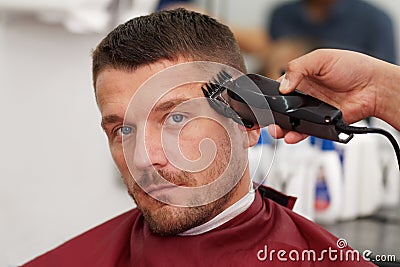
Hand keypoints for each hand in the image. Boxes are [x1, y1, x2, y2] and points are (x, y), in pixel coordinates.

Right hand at [269, 49, 398, 142]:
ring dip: (281, 128)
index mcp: (300, 78)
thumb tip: (282, 86)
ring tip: (277, 130)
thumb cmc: (353, 67)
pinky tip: (291, 135)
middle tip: (269, 120)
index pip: (278, 88)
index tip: (266, 102)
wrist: (374, 87)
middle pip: (281, 108)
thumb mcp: (321, 58)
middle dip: (272, 116)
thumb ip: (298, 68)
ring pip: (290, 122)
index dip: (271, 96)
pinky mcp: (321, 123)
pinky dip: (296, 135)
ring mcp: (312, 110)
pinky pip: (305, 131)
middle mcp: (304, 95)